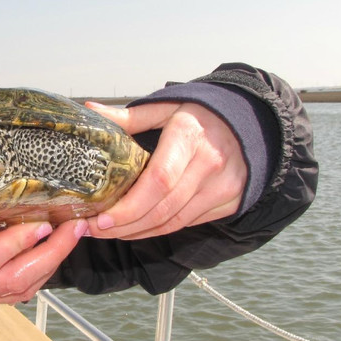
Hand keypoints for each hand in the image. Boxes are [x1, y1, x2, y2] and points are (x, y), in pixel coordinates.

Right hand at [0, 200, 87, 320]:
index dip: (15, 245)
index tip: (40, 222)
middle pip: (12, 280)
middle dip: (51, 254)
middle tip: (75, 225)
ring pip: (17, 291)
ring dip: (50, 263)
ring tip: (72, 234)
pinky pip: (11, 295)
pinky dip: (36, 275)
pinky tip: (50, 253)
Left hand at [84, 101, 246, 239]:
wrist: (250, 122)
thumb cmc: (201, 115)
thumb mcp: (166, 107)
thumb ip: (129, 116)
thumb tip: (90, 111)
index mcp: (189, 136)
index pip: (158, 181)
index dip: (128, 207)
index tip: (101, 218)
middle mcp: (210, 164)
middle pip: (162, 208)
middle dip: (124, 226)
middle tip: (94, 229)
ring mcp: (223, 187)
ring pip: (173, 222)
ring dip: (138, 233)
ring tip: (108, 232)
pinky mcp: (229, 202)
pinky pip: (187, 224)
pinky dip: (159, 230)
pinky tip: (136, 229)